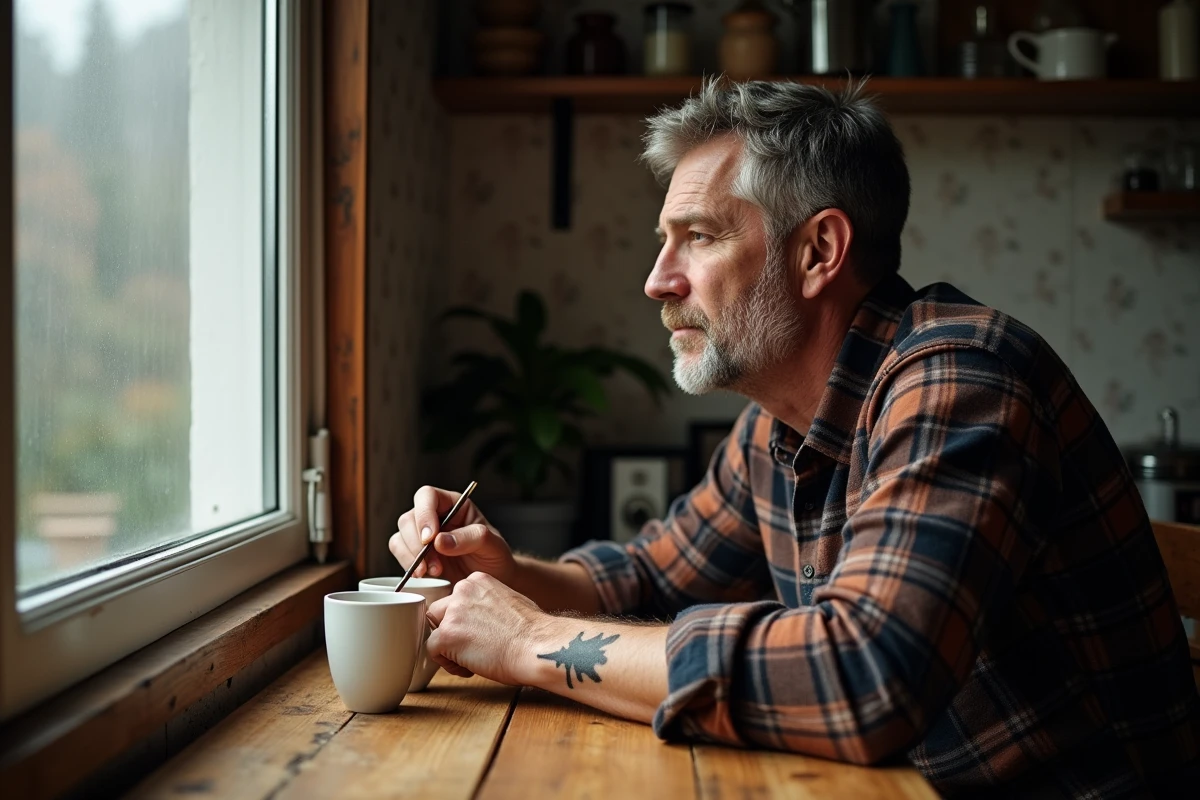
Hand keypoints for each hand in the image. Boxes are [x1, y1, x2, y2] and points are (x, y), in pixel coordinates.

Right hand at [389, 486, 516, 584]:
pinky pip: (400, 554)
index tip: (430, 539)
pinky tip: (425, 574)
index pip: (428, 496)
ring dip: (412, 557)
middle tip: (434, 564)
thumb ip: (469, 538)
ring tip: (435, 572)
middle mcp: (435, 516)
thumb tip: (439, 541)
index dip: (424, 514)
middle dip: (417, 543)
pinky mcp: (417, 554)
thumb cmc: (495, 556)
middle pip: (409, 518)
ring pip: (400, 537)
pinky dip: (409, 565)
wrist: (495, 579)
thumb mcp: (492, 545)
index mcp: (453, 504)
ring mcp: (423, 535)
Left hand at [425, 572, 548, 684]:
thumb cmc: (532, 632)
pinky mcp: (446, 636)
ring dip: (449, 648)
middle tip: (473, 647)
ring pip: (435, 632)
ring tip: (473, 659)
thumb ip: (488, 604)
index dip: (464, 621)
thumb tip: (481, 618)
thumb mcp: (510, 601)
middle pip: (439, 614)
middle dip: (452, 632)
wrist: (537, 646)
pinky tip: (471, 667)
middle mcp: (462, 591)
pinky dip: (449, 664)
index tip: (480, 633)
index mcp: (477, 581)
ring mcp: (452, 613)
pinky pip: (432, 651)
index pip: (455, 600)